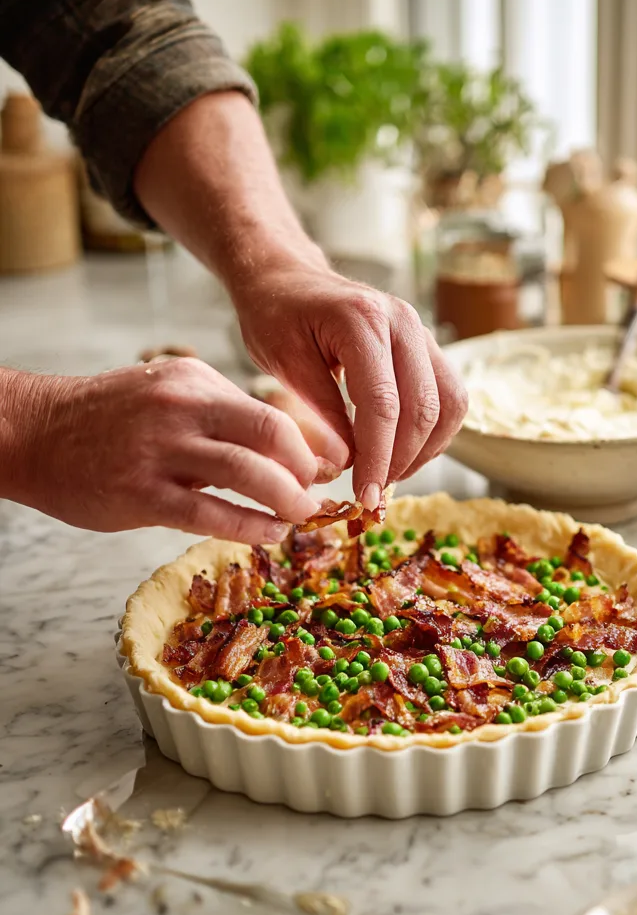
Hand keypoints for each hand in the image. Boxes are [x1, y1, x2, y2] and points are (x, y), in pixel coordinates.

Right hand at [10, 358, 320, 542]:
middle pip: (272, 433)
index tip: (326, 469)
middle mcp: (182, 408)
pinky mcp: (140, 493)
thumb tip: (289, 451)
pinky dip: (250, 528)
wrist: (32, 432)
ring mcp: (160, 450)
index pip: (272, 412)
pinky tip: (268, 534)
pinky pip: (211, 514)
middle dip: (306, 469)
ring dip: (287, 500)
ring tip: (300, 516)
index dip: (309, 446)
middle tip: (316, 493)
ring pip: (248, 474)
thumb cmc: (111, 420)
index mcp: (196, 380)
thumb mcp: (169, 396)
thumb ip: (223, 418)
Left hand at [230, 260, 467, 511]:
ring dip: (425, 450)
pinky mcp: (428, 348)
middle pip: (424, 408)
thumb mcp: (283, 360)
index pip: (384, 404)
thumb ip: (321, 409)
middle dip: (402, 461)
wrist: (289, 278)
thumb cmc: (277, 315)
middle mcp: (404, 323)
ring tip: (389, 476)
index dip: (378, 457)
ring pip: (449, 405)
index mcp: (363, 321)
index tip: (364, 496)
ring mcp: (422, 333)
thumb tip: (349, 462)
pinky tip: (403, 454)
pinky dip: (434, 434)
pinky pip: (449, 397)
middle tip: (373, 495)